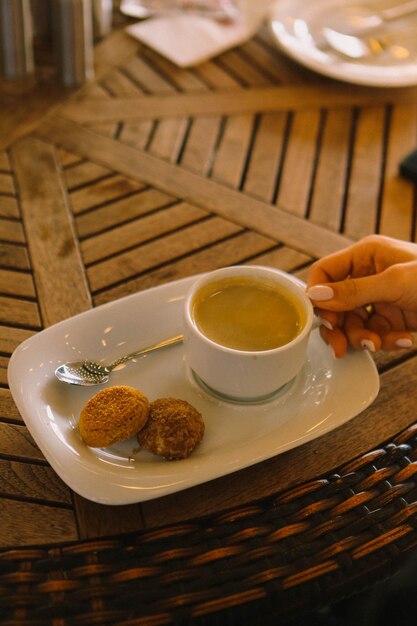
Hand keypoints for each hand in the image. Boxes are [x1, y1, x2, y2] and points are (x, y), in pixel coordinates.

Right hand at [306, 235, 416, 356]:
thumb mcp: (396, 283)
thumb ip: (354, 291)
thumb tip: (315, 295)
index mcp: (368, 254)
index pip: (326, 272)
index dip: (319, 295)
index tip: (321, 317)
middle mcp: (370, 275)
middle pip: (336, 303)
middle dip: (340, 326)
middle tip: (341, 345)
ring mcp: (382, 299)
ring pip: (353, 323)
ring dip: (363, 338)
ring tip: (379, 344)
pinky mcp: (394, 320)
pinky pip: (375, 334)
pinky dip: (386, 341)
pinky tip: (404, 339)